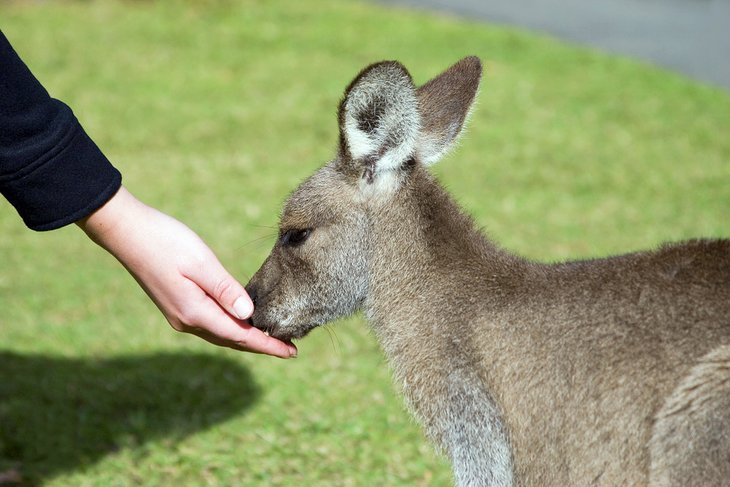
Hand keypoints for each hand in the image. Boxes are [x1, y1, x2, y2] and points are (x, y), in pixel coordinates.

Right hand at [77, 186, 296, 357]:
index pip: (241, 336)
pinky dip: (230, 328)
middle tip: (289, 349)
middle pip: (232, 340)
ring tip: (271, 339)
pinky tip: (240, 322)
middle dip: (261, 345)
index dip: (267, 344)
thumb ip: (225, 289)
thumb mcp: (201, 262)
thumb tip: (249, 314)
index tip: (291, 352)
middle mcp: (186, 320)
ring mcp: (179, 315)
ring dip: (246, 338)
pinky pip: (210, 324)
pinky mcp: (176, 305)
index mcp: (195, 312)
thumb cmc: (165, 241)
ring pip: (221, 334)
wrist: (126, 232)